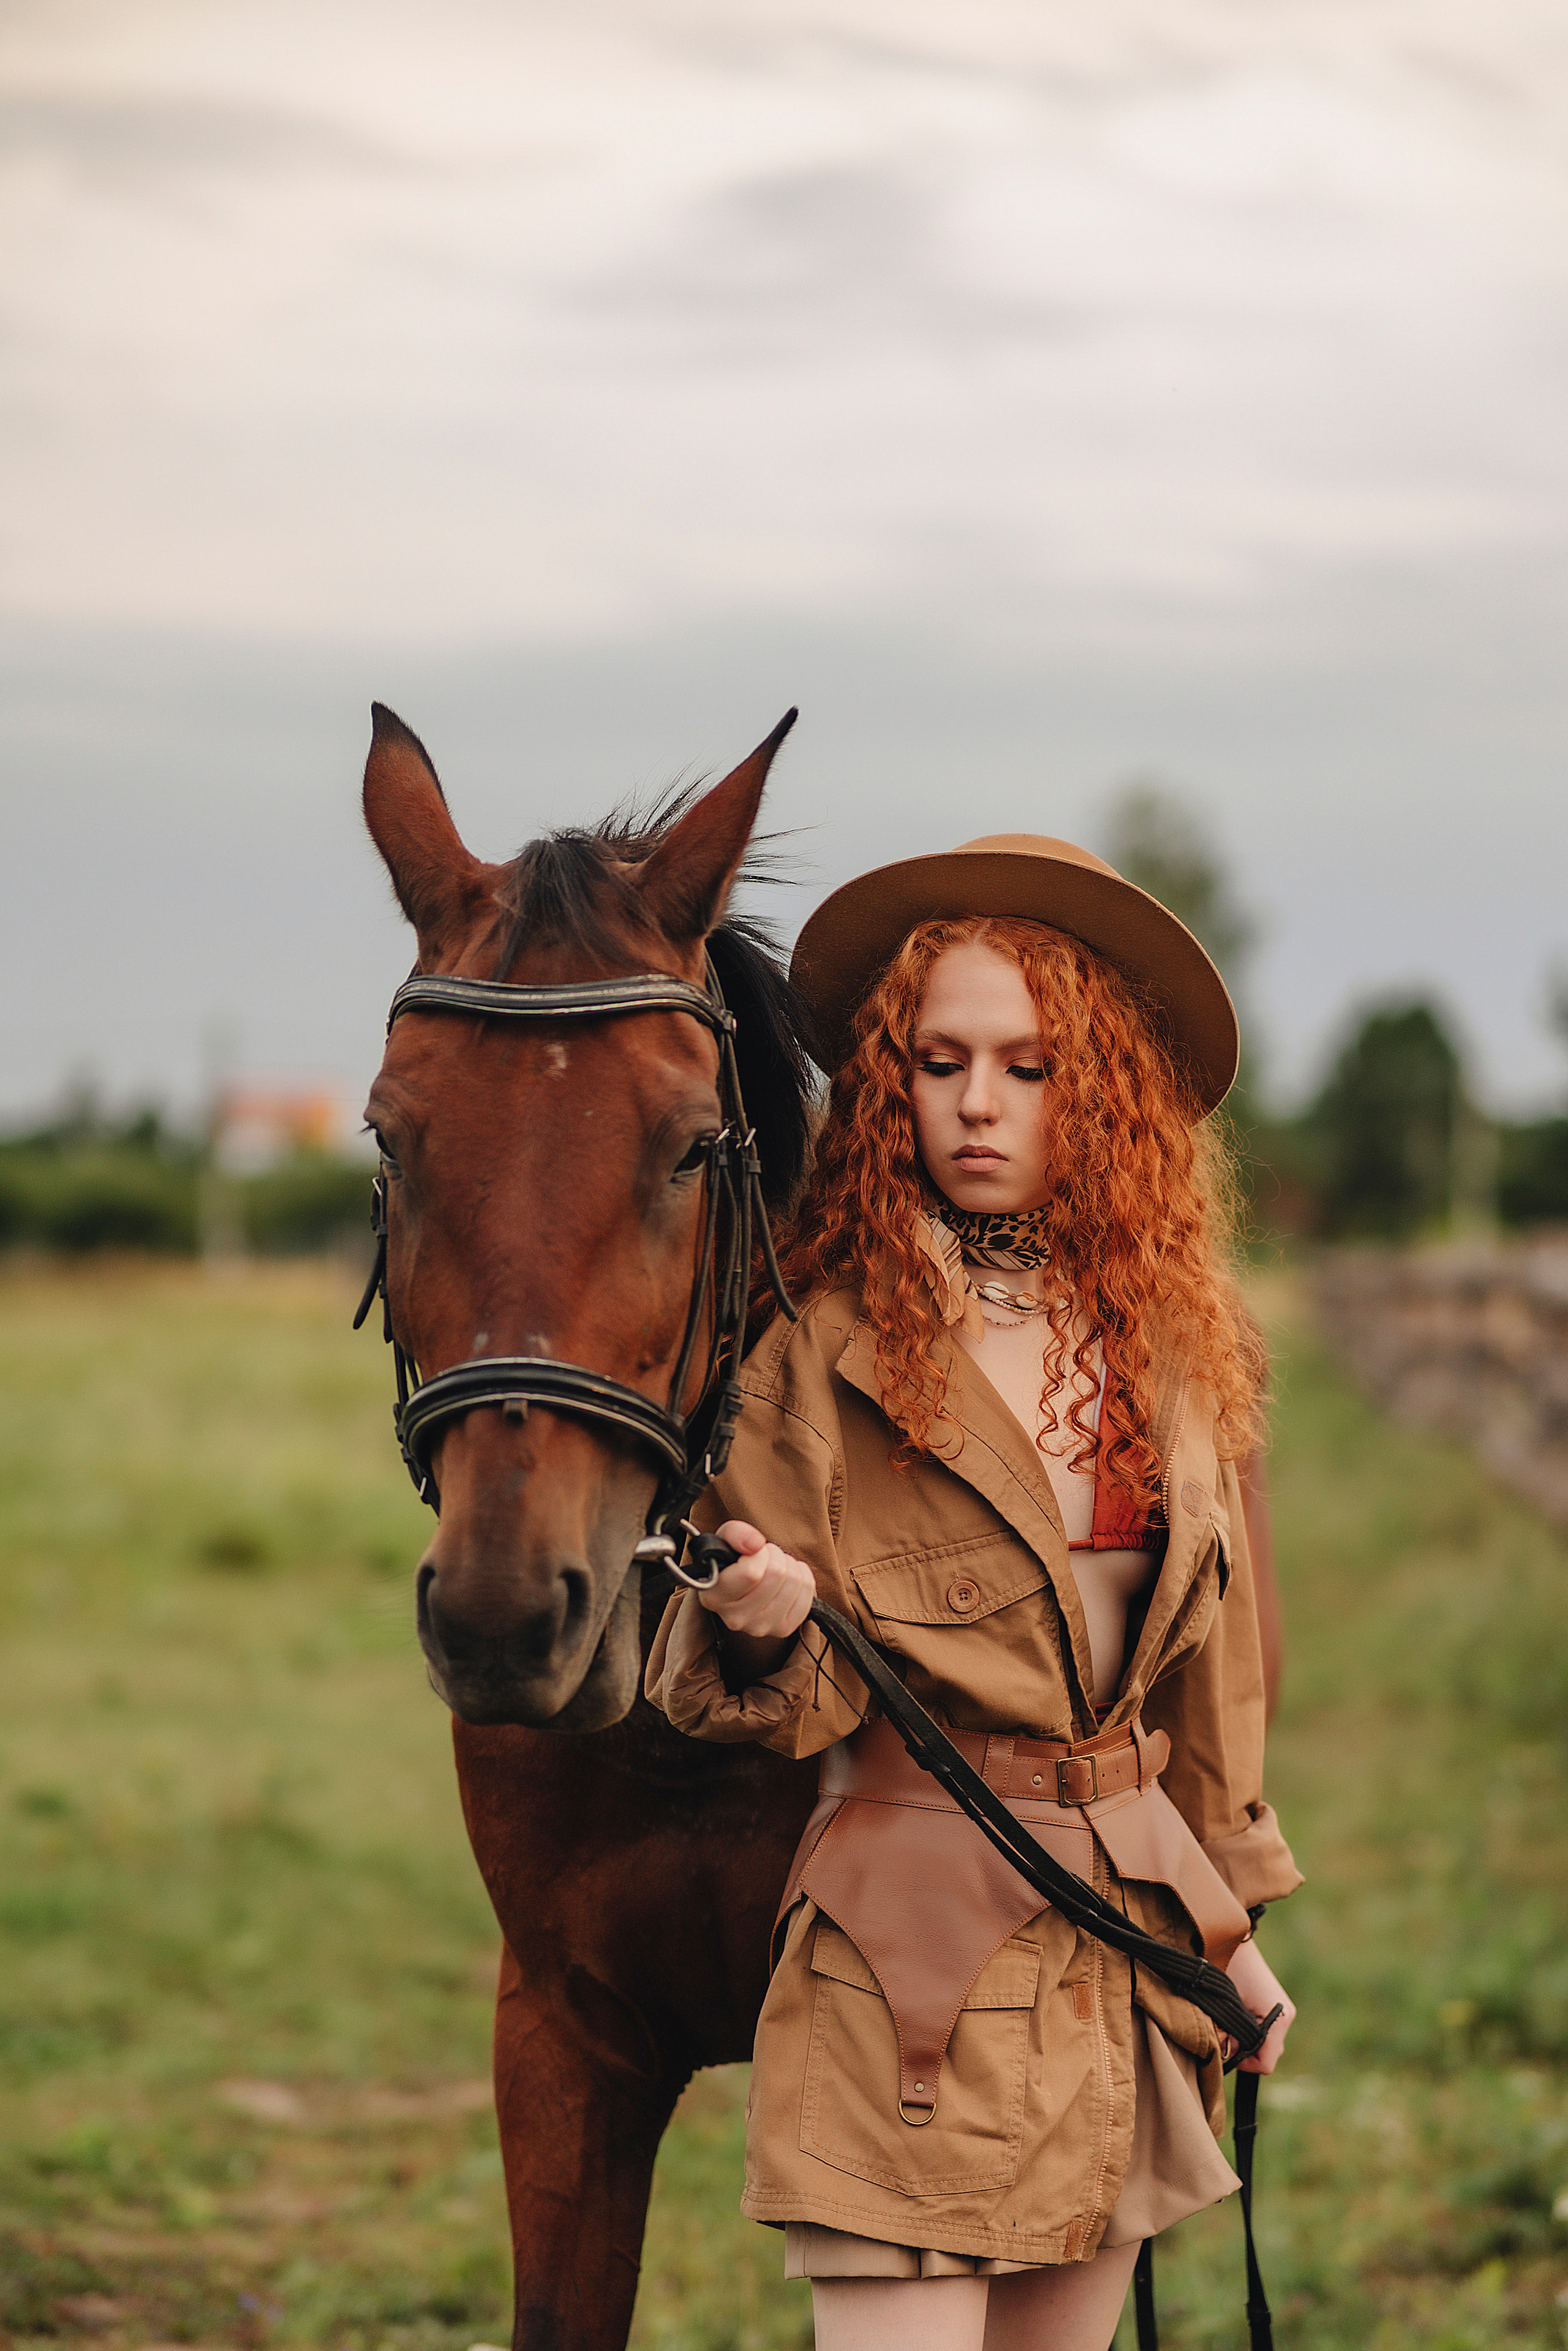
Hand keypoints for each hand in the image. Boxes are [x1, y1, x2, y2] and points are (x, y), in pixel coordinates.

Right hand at [697, 1520, 815, 1641]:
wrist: (739, 1586)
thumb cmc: (730, 1561)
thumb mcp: (725, 1539)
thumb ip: (736, 1533)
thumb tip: (756, 1544)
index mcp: (714, 1597)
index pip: (751, 1573)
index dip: (759, 1554)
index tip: (752, 1551)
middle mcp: (735, 1618)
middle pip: (777, 1574)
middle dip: (775, 1556)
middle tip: (765, 1557)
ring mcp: (760, 1627)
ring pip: (795, 1582)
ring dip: (789, 1565)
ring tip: (774, 1567)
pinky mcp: (782, 1629)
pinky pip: (808, 1594)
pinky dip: (803, 1578)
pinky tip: (788, 1578)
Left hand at [1224, 1935, 1294, 2073]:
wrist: (1231, 1937)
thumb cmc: (1226, 1966)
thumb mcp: (1225, 2005)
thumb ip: (1229, 2035)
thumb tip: (1226, 2055)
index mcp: (1279, 2018)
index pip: (1265, 2064)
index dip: (1242, 2062)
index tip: (1225, 2046)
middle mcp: (1286, 2016)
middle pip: (1266, 2055)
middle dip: (1243, 2050)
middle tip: (1224, 2031)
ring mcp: (1283, 2010)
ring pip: (1265, 2044)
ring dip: (1245, 2039)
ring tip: (1228, 2019)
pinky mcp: (1275, 2005)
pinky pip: (1264, 2030)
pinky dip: (1249, 2029)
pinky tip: (1235, 2014)